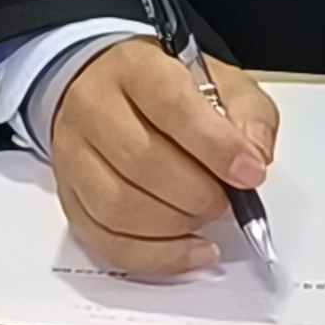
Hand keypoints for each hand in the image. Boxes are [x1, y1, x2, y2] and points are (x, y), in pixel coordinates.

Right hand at [45, 37, 282, 275]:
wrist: (104, 88)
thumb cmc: (167, 90)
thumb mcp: (220, 81)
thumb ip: (247, 114)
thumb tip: (254, 156)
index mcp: (135, 68)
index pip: (171, 104)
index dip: (215, 146)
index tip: (249, 173)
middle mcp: (94, 106)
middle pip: (142, 161)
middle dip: (199, 193)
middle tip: (227, 200)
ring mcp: (74, 154)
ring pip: (120, 206)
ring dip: (177, 226)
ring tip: (205, 217)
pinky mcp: (69, 196)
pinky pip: (106, 241)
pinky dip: (156, 257)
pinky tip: (190, 249)